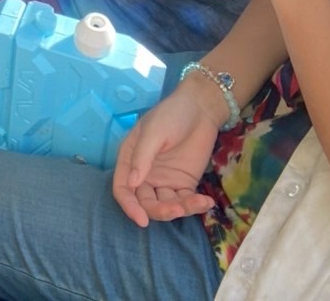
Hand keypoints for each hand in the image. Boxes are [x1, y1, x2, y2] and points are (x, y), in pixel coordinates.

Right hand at [111, 84, 218, 226]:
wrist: (201, 108)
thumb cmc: (171, 114)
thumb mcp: (154, 131)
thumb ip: (143, 156)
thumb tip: (133, 183)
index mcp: (130, 160)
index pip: (123, 189)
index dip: (129, 206)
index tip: (142, 220)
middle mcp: (145, 174)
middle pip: (145, 202)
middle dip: (159, 211)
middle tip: (177, 210)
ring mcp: (165, 180)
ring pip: (166, 205)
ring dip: (180, 209)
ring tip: (198, 202)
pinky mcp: (184, 183)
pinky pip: (185, 200)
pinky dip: (195, 205)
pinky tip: (207, 202)